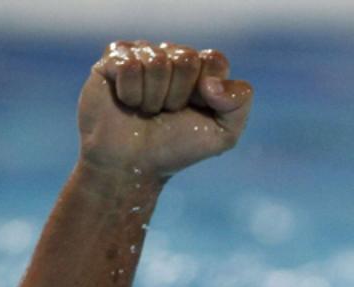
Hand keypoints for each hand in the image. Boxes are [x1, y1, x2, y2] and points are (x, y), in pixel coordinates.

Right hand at [77, 40, 253, 180]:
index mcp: (201, 70)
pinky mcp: (113, 57)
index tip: (194, 110)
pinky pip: (129, 65)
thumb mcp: (223, 135)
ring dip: (153, 97)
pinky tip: (127, 102)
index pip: (214, 60)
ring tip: (146, 110)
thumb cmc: (175, 149)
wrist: (131, 165)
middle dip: (178, 96)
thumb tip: (211, 83)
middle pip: (186, 59)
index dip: (206, 91)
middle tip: (166, 113)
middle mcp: (173, 56)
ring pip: (156, 62)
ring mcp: (143, 53)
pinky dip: (130, 92)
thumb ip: (239, 103)